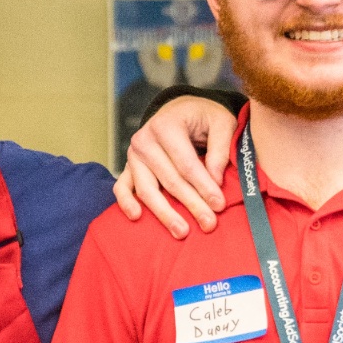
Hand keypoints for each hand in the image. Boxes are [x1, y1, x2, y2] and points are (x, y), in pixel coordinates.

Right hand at [111, 95, 234, 236]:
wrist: (179, 111)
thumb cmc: (202, 117)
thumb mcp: (221, 122)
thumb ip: (220, 150)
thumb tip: (215, 180)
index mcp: (166, 125)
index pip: (186, 164)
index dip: (203, 186)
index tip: (219, 205)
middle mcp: (145, 140)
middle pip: (169, 180)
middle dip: (191, 204)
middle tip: (209, 224)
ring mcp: (133, 155)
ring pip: (147, 189)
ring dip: (164, 213)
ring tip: (182, 232)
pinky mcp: (128, 168)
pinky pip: (122, 187)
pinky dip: (126, 203)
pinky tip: (137, 217)